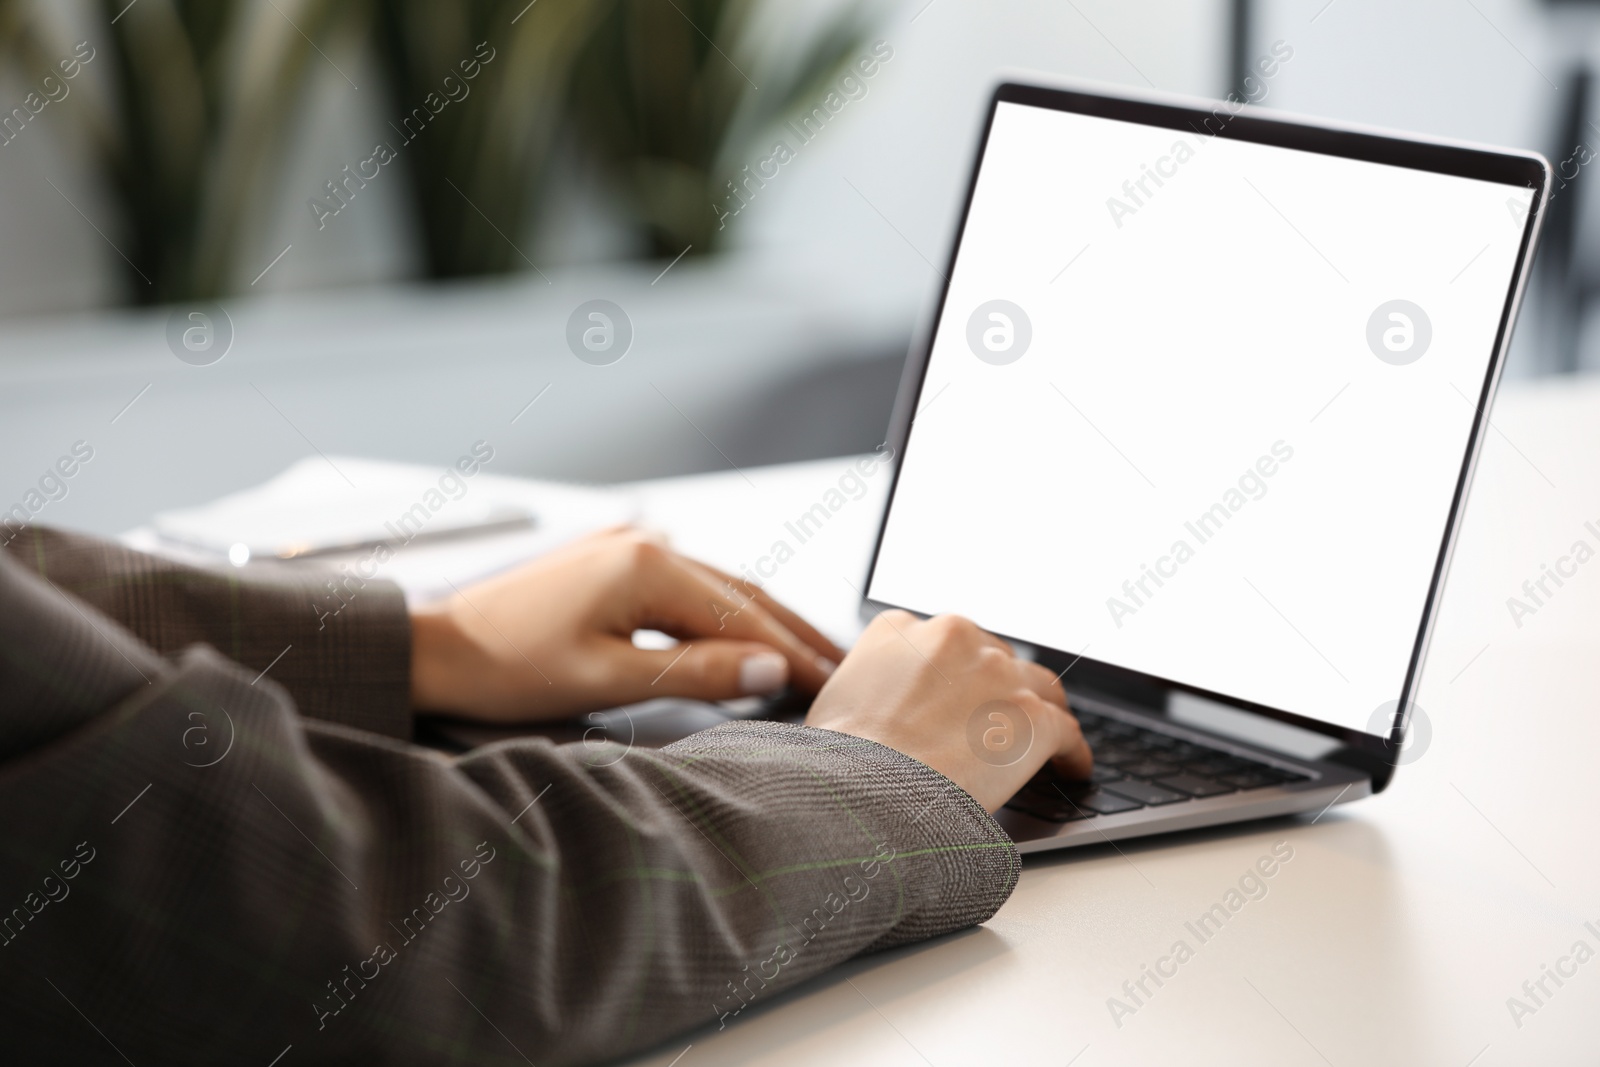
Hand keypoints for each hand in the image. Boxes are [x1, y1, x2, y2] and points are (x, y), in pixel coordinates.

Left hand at [410, 528, 842, 721]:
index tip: (834, 682)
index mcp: (647, 566)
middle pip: (741, 592)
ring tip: (808, 653)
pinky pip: (688, 588)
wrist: (437, 649)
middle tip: (842, 666)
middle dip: (792, 631)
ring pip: (718, 588)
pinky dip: (725, 614)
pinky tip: (747, 632)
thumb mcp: (606, 678)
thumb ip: (695, 673)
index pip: (743, 615)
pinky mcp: (614, 562)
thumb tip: (769, 668)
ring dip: (763, 622)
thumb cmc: (506, 667)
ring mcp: (630, 548)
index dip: (792, 653)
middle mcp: (645, 544)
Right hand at [805, 611, 1091, 811]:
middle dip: (997, 689)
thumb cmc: (839, 760)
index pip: (942, 641)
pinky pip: (1067, 730)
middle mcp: (953, 637)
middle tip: (997, 722)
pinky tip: (1070, 767)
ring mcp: (997, 674)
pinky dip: (1071, 751)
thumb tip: (874, 707)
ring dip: (1039, 712)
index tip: (960, 694)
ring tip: (1046, 739)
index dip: (954, 673)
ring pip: (1037, 686)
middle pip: (993, 657)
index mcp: (900, 628)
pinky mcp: (1032, 716)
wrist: (865, 791)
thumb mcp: (835, 699)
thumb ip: (866, 684)